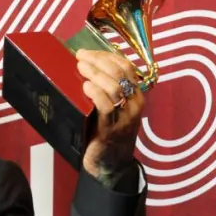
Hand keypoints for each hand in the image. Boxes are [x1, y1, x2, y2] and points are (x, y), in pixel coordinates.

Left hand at [75, 49, 145, 184]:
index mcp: (135, 95)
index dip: (106, 55)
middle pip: (119, 73)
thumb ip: (104, 89)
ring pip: (114, 87)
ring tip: (80, 68)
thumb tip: (84, 66)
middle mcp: (134, 104)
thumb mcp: (111, 107)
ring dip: (95, 74)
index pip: (126, 66)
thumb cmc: (106, 131)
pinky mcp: (111, 129)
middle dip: (98, 61)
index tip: (87, 52)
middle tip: (80, 57)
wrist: (111, 164)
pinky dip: (95, 93)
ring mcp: (125, 117)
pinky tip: (85, 87)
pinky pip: (106, 106)